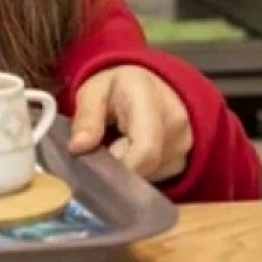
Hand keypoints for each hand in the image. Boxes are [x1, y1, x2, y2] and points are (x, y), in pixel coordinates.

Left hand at [68, 66, 192, 181]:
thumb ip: (86, 116)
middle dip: (118, 167)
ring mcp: (183, 143)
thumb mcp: (93, 91)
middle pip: (146, 166)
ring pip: (149, 174)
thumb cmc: (116, 88)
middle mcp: (175, 122)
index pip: (145, 148)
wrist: (148, 85)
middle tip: (103, 150)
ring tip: (117, 146)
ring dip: (128, 168)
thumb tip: (78, 147)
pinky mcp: (183, 159)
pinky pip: (156, 176)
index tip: (97, 163)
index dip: (119, 165)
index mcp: (150, 99)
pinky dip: (139, 170)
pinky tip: (131, 152)